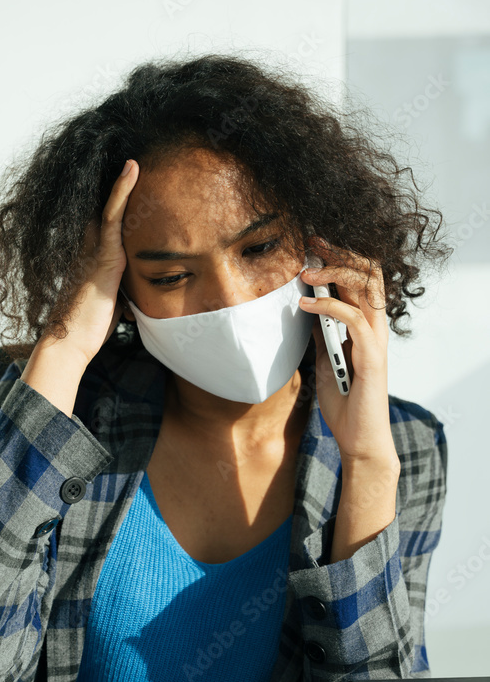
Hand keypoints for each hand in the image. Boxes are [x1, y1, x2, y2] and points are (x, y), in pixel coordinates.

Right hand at [38, 159, 139, 363]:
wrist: (71, 342)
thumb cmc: (89, 330)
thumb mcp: (111, 307)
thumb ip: (120, 296)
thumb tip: (131, 304)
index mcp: (92, 257)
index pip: (106, 222)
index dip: (117, 199)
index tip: (130, 176)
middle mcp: (90, 246)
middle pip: (106, 207)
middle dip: (118, 183)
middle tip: (133, 153)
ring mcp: (95, 248)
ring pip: (110, 205)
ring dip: (122, 179)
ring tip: (136, 151)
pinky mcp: (103, 254)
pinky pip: (113, 214)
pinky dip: (122, 190)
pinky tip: (132, 168)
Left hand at [298, 236, 399, 467]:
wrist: (359, 439)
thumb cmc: (345, 404)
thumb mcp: (324, 363)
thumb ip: (320, 338)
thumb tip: (305, 313)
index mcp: (366, 326)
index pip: (361, 278)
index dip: (340, 257)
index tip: (314, 244)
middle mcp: (375, 328)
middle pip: (368, 273)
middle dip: (340, 253)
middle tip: (312, 243)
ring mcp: (375, 340)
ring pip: (365, 288)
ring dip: (333, 275)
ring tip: (305, 274)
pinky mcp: (371, 356)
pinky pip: (351, 319)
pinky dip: (327, 307)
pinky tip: (305, 305)